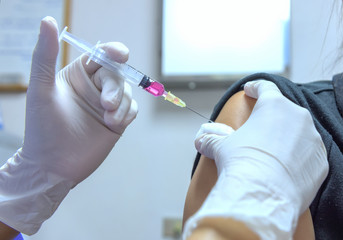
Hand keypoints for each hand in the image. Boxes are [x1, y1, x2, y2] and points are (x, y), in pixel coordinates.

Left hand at [0, 17, 136, 234]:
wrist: (53, 165)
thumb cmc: (42, 128)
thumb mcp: (41, 89)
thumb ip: (44, 55)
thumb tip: (47, 21)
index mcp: (78, 75)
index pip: (100, 56)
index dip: (113, 51)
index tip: (120, 54)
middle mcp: (94, 87)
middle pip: (117, 74)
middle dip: (114, 88)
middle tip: (105, 104)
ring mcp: (107, 105)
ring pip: (127, 92)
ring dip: (121, 104)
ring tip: (107, 119)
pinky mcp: (117, 121)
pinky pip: (132, 109)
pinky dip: (127, 114)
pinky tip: (114, 124)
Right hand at [184, 80, 327, 238]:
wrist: (262, 194)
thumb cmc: (242, 163)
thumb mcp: (221, 147)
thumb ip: (211, 139)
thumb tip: (201, 140)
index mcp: (274, 105)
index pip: (265, 87)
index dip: (256, 87)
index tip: (250, 90)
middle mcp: (298, 117)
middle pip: (284, 110)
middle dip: (272, 117)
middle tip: (259, 129)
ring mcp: (313, 139)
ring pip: (299, 132)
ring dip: (287, 137)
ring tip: (272, 152)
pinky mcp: (320, 161)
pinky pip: (308, 154)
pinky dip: (298, 157)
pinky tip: (285, 168)